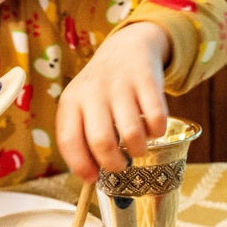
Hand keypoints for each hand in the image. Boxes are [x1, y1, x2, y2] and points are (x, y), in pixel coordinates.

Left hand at [55, 22, 169, 180]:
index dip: (81, 165)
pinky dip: (157, 132)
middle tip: (120, 166)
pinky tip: (153, 130)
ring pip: (130, 133)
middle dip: (113, 164)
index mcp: (71, 102)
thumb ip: (80, 136)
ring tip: (138, 149)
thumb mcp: (80, 105)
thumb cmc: (100, 91)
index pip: (69, 140)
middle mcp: (93, 93)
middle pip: (101, 141)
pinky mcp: (146, 81)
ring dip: (138, 150)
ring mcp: (120, 85)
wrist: (126, 48)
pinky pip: (156, 118)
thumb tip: (90, 177)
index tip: (93, 178)